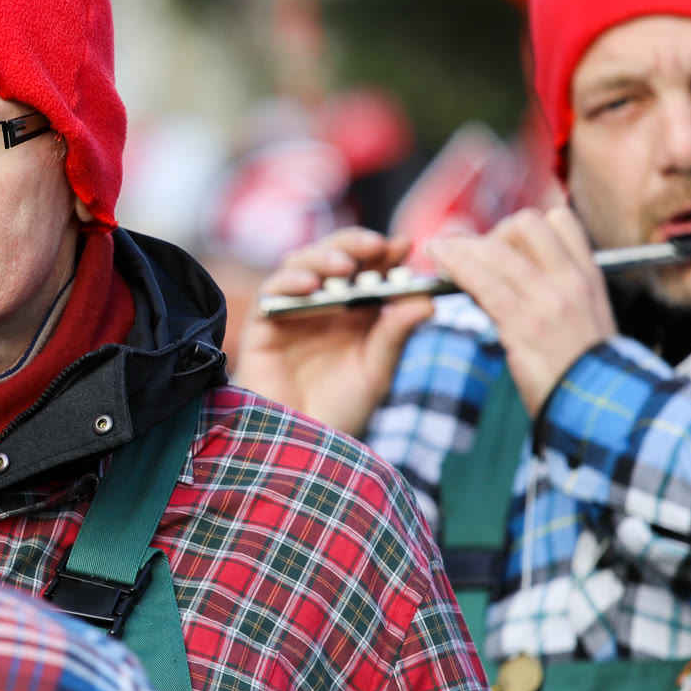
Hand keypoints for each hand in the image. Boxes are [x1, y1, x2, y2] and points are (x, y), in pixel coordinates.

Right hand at [234, 228, 434, 434]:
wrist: (304, 445)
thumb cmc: (342, 410)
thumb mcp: (377, 371)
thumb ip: (396, 335)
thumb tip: (427, 301)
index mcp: (355, 311)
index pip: (369, 269)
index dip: (385, 253)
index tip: (405, 245)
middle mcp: (323, 304)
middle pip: (334, 256)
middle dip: (355, 245)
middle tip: (377, 245)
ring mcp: (292, 311)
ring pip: (301, 264)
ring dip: (323, 257)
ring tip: (345, 266)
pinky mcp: (263, 325)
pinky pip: (272, 293)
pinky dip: (289, 283)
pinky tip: (310, 285)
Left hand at [425, 206, 615, 415]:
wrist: (598, 410)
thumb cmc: (583, 372)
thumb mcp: (581, 321)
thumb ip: (549, 293)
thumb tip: (500, 274)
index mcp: (588, 277)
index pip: (559, 220)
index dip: (522, 227)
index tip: (499, 244)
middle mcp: (571, 281)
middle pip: (525, 224)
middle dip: (491, 233)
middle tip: (469, 254)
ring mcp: (549, 300)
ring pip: (497, 250)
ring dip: (460, 245)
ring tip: (438, 250)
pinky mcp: (524, 324)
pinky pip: (483, 282)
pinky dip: (454, 264)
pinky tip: (438, 258)